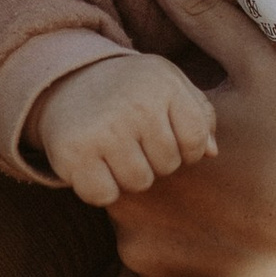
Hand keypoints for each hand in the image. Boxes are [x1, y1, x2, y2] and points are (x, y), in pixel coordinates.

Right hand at [34, 51, 218, 204]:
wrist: (64, 81)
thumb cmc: (128, 88)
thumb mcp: (168, 84)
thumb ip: (199, 114)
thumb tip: (211, 152)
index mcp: (163, 85)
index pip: (195, 142)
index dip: (184, 148)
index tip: (165, 136)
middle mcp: (134, 105)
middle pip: (168, 165)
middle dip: (154, 159)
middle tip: (133, 139)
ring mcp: (103, 130)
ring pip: (138, 182)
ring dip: (128, 175)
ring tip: (114, 151)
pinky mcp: (73, 153)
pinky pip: (104, 195)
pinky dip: (100, 188)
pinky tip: (94, 164)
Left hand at [105, 0, 275, 276]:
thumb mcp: (260, 67)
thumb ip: (198, 12)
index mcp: (141, 152)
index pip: (106, 126)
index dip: (140, 115)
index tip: (182, 113)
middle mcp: (129, 212)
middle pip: (118, 169)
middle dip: (150, 158)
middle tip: (212, 152)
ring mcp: (148, 261)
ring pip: (135, 216)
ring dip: (163, 202)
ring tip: (223, 189)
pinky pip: (157, 259)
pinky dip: (181, 242)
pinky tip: (228, 225)